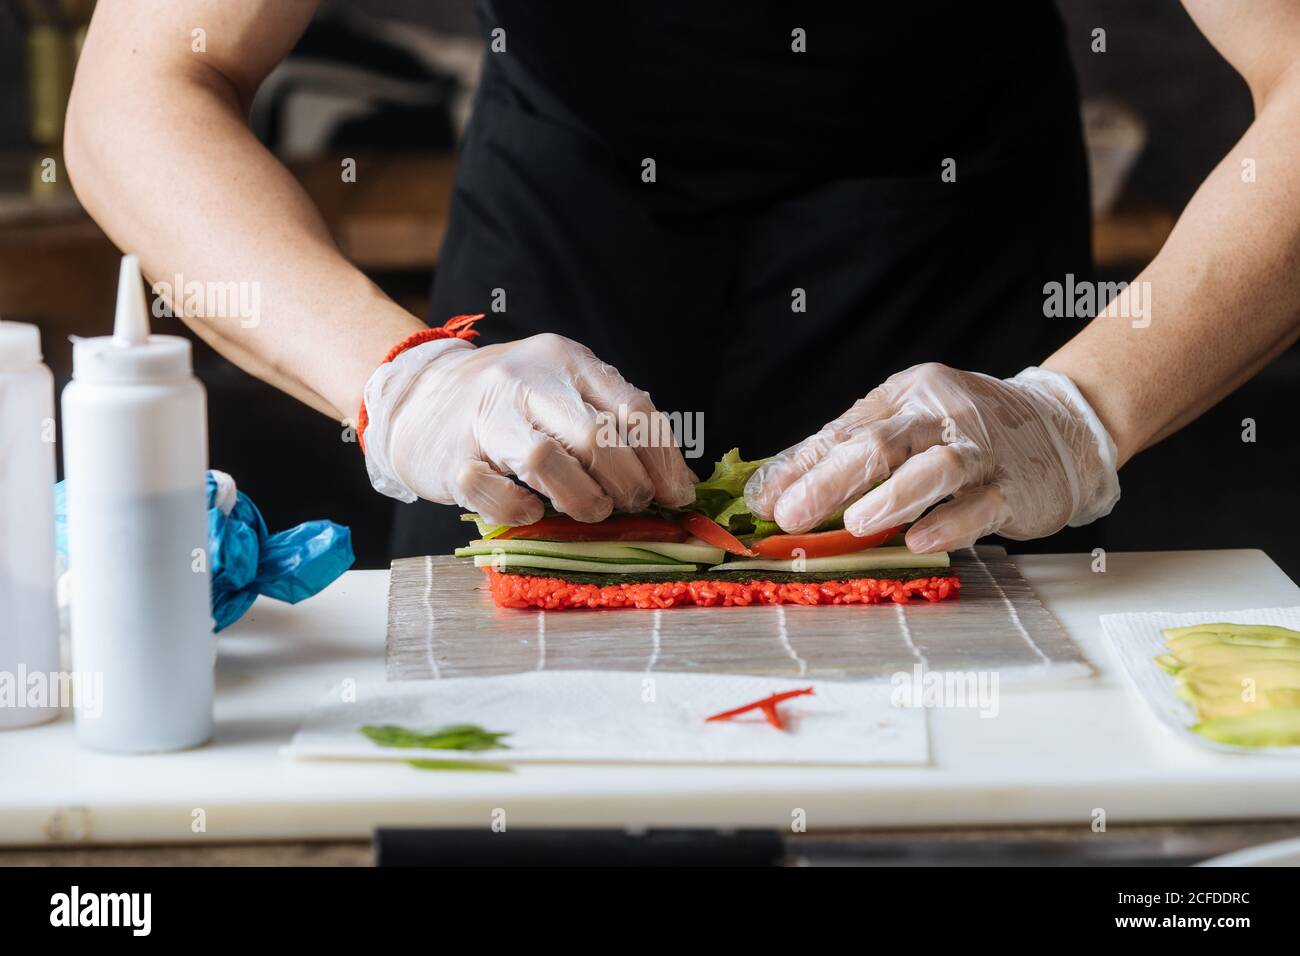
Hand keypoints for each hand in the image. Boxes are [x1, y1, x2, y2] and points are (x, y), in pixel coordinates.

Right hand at [364, 333, 698, 523]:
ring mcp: (484, 418)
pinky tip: (533, 512)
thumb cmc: (511, 406)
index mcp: (565, 360)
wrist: (419, 398)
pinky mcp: (451, 458)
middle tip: (633, 504)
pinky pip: (493, 491)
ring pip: (545, 461)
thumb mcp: (567, 395)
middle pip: (596, 435)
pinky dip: (522, 511)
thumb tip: (680, 484)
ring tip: (591, 510)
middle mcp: (526, 381)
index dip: (662, 458)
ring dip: (582, 499)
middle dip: (627, 482)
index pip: (632, 406)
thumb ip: (619, 427)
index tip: (677, 495)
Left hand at [744, 363, 1120, 551]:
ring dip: (892, 496)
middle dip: (829, 480)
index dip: (799, 466)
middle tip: (790, 513)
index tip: (763, 500)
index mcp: (907, 394)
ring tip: (856, 523)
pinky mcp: (1013, 487)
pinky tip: (919, 540)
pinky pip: (977, 505)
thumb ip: (848, 451)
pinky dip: (948, 523)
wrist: (1066, 426)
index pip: (843, 430)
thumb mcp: (909, 424)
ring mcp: (981, 450)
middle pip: (879, 443)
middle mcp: (942, 414)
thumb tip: (774, 488)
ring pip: (933, 468)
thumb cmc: (969, 431)